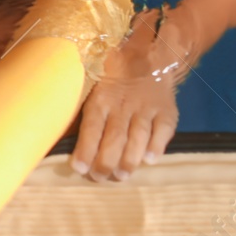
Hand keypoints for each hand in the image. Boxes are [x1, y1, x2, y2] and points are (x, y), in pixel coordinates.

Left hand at [71, 17, 181, 181]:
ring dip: (129, 160)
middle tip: (99, 178)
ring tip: (121, 176)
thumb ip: (87, 112)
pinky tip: (149, 160)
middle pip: (114, 137)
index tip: (78, 169)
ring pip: (138, 137)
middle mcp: (123, 105)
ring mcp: (146, 108)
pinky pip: (162, 131)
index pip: (92, 127)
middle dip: (106, 161)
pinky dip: (157, 146)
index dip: (85, 149)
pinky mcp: (166, 111)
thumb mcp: (94, 88)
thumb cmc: (112, 78)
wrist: (147, 56)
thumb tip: (69, 140)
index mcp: (101, 99)